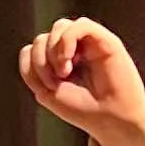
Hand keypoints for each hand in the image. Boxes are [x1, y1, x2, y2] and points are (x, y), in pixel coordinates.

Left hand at [23, 16, 144, 145]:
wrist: (112, 120)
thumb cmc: (82, 108)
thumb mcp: (45, 91)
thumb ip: (32, 69)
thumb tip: (33, 46)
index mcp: (60, 60)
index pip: (34, 46)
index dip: (32, 63)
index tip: (45, 86)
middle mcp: (75, 49)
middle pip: (44, 36)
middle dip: (41, 60)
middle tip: (56, 81)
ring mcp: (91, 43)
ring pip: (60, 26)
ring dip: (53, 50)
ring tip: (64, 72)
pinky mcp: (107, 41)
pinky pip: (81, 24)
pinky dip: (67, 40)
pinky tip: (69, 60)